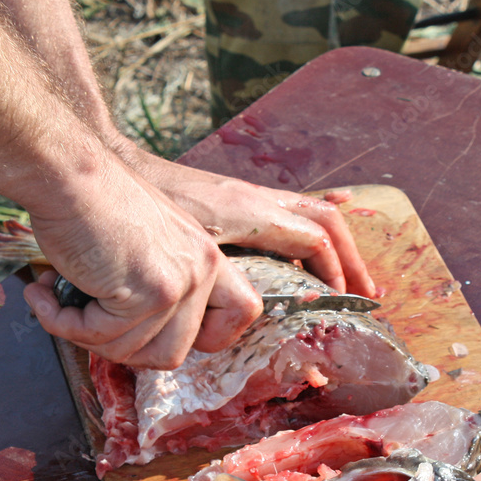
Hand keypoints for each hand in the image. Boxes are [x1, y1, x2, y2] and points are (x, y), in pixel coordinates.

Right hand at [21, 158, 262, 369]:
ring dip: (83, 334)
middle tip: (86, 322)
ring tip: (57, 299)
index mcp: (206, 256)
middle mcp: (201, 270)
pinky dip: (62, 322)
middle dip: (121, 348)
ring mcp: (178, 284)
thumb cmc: (89, 201)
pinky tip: (44, 294)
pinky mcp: (149, 293)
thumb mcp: (143, 243)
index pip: (242, 312)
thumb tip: (137, 341)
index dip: (207, 338)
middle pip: (173, 353)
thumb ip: (155, 286)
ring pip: (132, 351)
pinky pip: (100, 336)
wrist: (68, 173)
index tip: (160, 332)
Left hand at [119, 145, 376, 297]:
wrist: (114, 170)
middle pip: (324, 223)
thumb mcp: (182, 244)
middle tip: (366, 290)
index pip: (314, 239)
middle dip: (350, 258)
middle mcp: (257, 199)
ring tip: (347, 274)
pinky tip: (310, 245)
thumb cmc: (144, 205)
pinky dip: (306, 229)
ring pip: (308, 212)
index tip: (345, 298)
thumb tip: (243, 311)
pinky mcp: (230, 198)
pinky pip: (284, 210)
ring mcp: (245, 195)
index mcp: (252, 211)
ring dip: (333, 245)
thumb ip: (214, 275)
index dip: (336, 271)